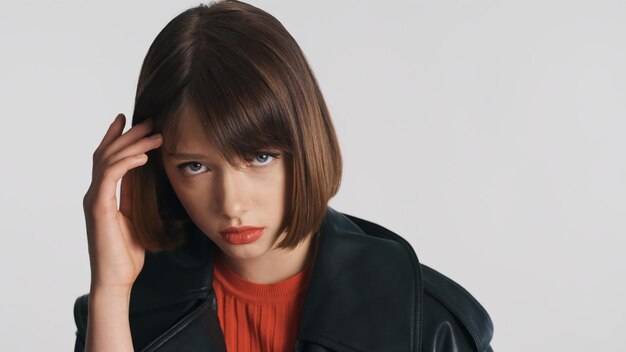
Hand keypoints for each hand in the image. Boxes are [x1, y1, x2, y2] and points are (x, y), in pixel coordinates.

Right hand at [82, 113, 161, 291]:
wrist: (117, 279)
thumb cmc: (127, 253)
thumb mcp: (135, 215)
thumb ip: (134, 194)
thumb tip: (142, 172)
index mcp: (103, 194)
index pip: (107, 158)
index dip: (117, 137)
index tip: (130, 119)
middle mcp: (95, 193)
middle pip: (108, 153)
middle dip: (129, 134)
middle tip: (149, 121)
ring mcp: (95, 199)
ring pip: (109, 160)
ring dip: (133, 144)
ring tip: (155, 134)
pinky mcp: (100, 208)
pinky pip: (111, 177)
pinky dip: (126, 163)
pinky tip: (143, 156)